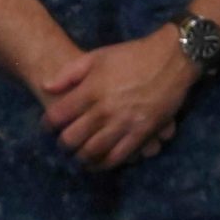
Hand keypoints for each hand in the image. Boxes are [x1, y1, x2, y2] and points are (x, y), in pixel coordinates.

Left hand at [40, 27, 192, 169]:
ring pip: (94, 151)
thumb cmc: (133, 55)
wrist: (172, 58)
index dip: (48, 124)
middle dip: (64, 144)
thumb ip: (70, 73)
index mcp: (91, 90)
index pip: (58, 116)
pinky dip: (105, 164)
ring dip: (82, 157)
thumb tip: (46, 87)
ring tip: (80, 156)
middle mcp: (105, 109)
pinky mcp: (143, 132)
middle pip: (73, 138)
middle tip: (64, 143)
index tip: (49, 126)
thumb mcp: (98, 56)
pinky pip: (119, 156)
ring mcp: (124, 123)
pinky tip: (100, 164)